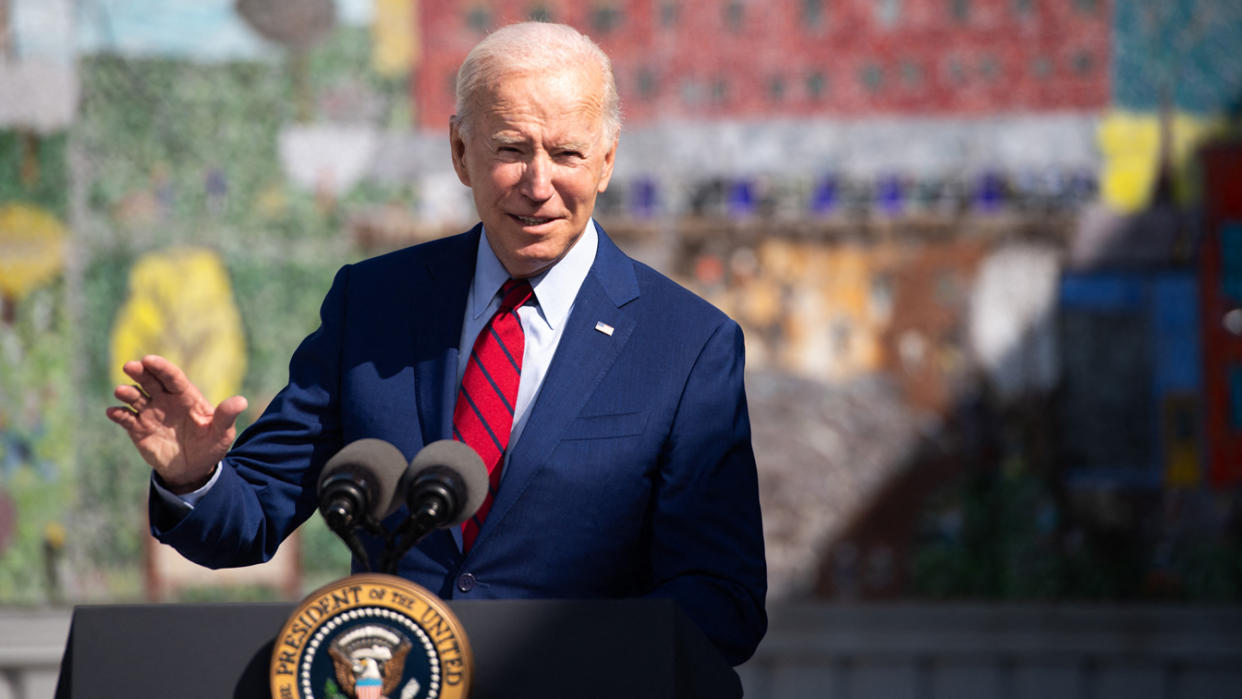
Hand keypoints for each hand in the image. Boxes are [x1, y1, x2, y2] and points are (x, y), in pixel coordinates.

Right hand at [105, 354, 247, 494]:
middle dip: (140, 372)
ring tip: (122, 391)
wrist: (193, 469)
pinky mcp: (138, 429)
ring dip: (127, 392)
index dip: (161, 368)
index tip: (149, 360)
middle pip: (151, 381)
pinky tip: (113, 412)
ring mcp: (150, 413)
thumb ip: (226, 416)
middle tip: (130, 366)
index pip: (173, 377)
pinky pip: (125, 419)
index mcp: (186, 396)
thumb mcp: (222, 433)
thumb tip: (241, 401)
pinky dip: (118, 415)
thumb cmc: (210, 446)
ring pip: (135, 397)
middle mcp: (165, 400)